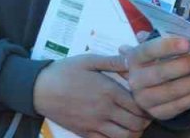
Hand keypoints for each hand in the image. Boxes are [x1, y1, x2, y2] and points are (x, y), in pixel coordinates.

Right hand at [32, 54, 150, 137]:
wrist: (38, 88)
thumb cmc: (65, 71)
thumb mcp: (90, 60)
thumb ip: (115, 61)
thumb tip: (135, 59)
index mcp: (109, 91)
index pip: (140, 106)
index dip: (149, 106)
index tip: (150, 101)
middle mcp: (104, 110)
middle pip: (136, 124)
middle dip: (145, 121)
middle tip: (146, 114)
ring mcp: (94, 124)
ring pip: (124, 137)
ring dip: (134, 132)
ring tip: (134, 123)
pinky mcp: (83, 133)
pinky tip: (118, 130)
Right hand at [124, 36, 189, 119]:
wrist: (153, 84)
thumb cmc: (163, 59)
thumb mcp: (163, 47)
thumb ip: (174, 41)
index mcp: (135, 58)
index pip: (149, 51)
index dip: (168, 47)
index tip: (188, 43)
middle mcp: (136, 80)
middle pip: (162, 73)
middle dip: (188, 65)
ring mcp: (144, 99)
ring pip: (172, 91)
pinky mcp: (157, 113)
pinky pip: (178, 106)